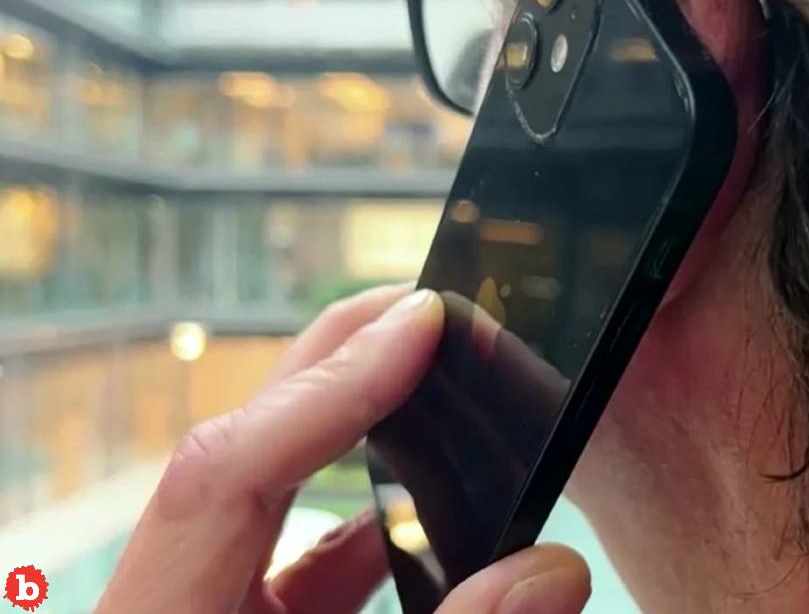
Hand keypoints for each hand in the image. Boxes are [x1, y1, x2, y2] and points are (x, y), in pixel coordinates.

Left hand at [97, 284, 590, 613]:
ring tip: (434, 376)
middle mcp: (171, 596)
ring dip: (356, 429)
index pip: (227, 463)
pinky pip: (294, 548)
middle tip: (424, 305)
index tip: (422, 320)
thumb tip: (555, 569)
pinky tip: (428, 508)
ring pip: (269, 485)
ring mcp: (199, 599)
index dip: (330, 384)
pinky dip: (365, 518)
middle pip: (240, 443)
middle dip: (336, 363)